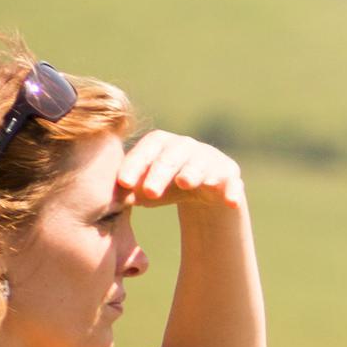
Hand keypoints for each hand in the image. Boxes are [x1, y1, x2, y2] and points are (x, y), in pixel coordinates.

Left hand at [115, 130, 247, 214]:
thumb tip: (112, 199)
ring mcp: (211, 160)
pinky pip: (233, 183)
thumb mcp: (145, 188)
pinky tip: (231, 202)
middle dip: (160, 173)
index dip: (135, 164)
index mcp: (161, 144)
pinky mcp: (231, 177)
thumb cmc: (165, 186)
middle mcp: (187, 147)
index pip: (147, 149)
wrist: (202, 191)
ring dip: (192, 172)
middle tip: (149, 191)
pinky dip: (233, 192)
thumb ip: (130, 190)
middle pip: (172, 157)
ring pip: (201, 165)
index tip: (123, 183)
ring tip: (184, 182)